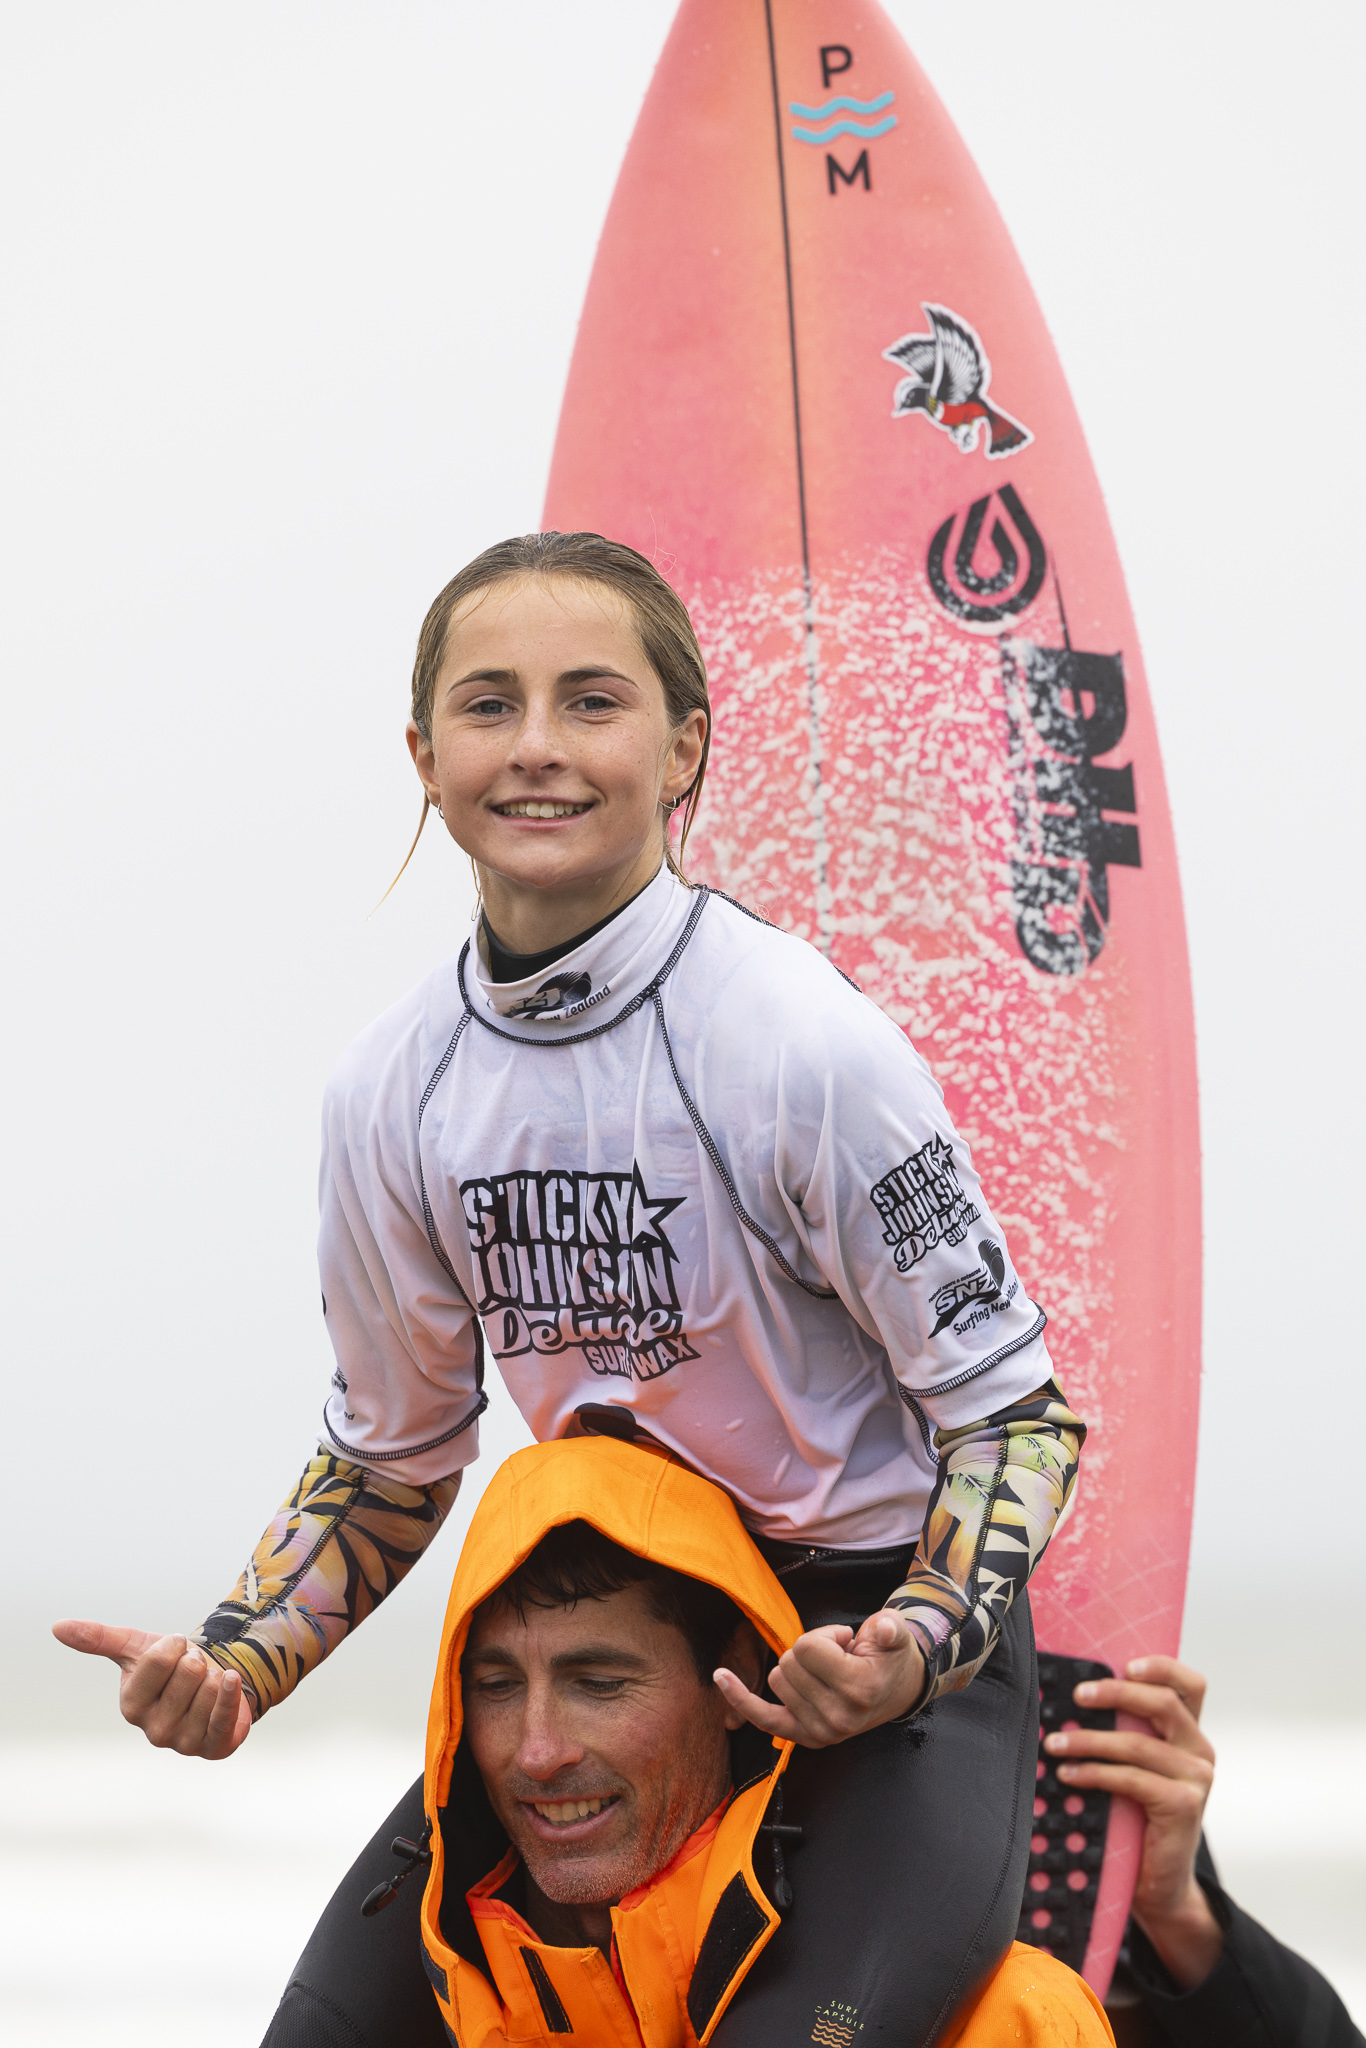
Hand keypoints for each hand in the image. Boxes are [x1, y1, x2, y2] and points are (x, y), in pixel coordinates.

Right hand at [52, 1619, 251, 1759]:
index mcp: (131, 1705)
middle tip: (194, 1669)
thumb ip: (99, 1639)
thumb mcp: (136, 1648)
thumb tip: (56, 1627)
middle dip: (197, 1660)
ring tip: (207, 1682)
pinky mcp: (213, 1746)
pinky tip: (231, 1679)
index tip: (175, 1648)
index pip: (158, 1659)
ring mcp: (183, 1742)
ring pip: (209, 1687)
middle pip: (188, 1671)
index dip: (173, 1644)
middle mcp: (153, 1730)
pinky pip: (222, 1716)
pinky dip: (229, 1693)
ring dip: (215, 1674)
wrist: (211, 1685)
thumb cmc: (170, 1668)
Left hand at [714, 1610, 924, 1747]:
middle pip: (789, 1661)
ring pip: (777, 1677)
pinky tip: (721, 1676)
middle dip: (812, 1648)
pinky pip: (763, 1716)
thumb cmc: (890, 1657)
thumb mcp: (896, 1635)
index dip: (826, 1634)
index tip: (848, 1641)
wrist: (899, 1690)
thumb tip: (883, 1629)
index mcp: (857, 1690)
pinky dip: (739, 1698)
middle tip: (840, 1656)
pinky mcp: (805, 1736)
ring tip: (830, 1671)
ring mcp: (819, 1731)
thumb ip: (890, 1628)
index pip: (808, 1647)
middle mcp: (837, 1717)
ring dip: (799, 1667)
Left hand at [1043, 1655, 1219, 1989]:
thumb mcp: (1137, 1768)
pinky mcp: (1184, 1806)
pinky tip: (1068, 1775)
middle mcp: (1200, 1752)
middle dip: (1116, 1693)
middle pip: (1163, 1703)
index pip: (1190, 1685)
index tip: (1124, 1664)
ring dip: (1088, 1739)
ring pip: (1137, 1743)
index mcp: (1190, 1735)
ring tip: (1054, 1744)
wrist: (1160, 1886)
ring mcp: (1197, 1779)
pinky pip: (1130, 1778)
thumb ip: (1126, 1734)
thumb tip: (1071, 1699)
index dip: (1162, 1667)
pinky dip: (1093, 1773)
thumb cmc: (1138, 1819)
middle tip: (1076, 1695)